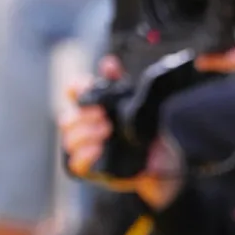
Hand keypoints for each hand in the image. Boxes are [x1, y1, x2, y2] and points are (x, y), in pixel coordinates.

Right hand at [58, 61, 179, 205]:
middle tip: (103, 115)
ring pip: (68, 140)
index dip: (76, 89)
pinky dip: (85, 154)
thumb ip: (121, 85)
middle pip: (66, 118)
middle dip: (82, 115)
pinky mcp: (92, 170)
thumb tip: (107, 63)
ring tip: (106, 130)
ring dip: (85, 133)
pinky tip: (99, 148)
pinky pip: (75, 164)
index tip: (85, 86)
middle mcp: (86, 129)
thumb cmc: (148, 133)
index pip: (74, 94)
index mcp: (94, 110)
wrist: (168, 163)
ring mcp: (87, 150)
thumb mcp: (138, 106)